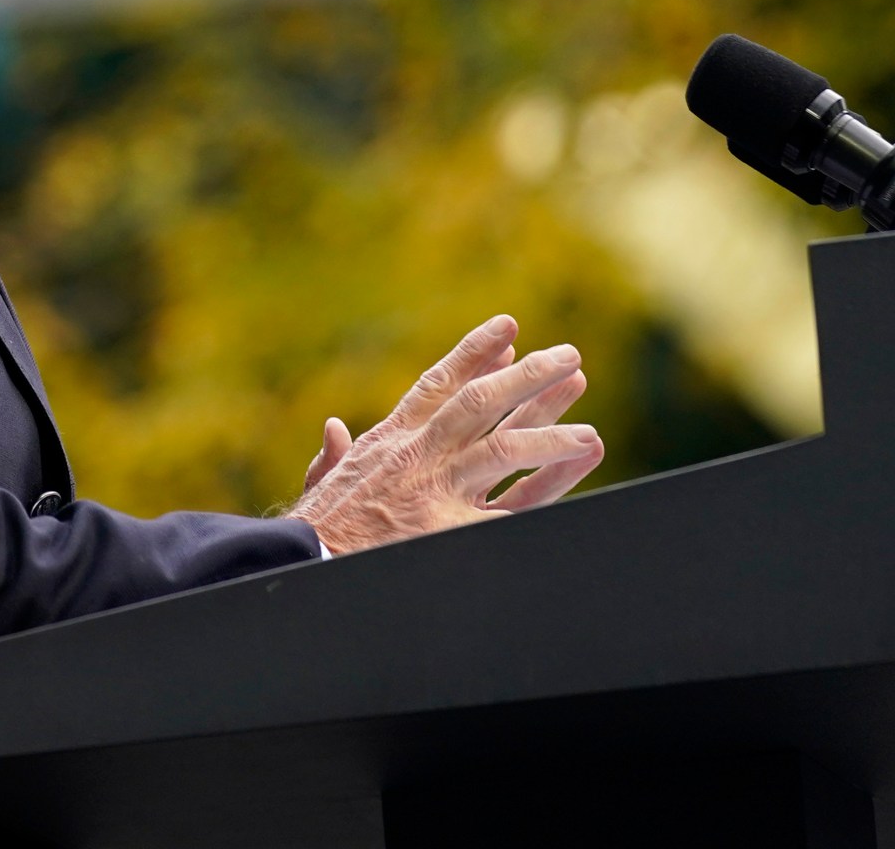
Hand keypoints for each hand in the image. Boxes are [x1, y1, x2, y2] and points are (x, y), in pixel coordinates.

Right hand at [288, 315, 602, 555]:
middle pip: (482, 402)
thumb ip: (331, 458)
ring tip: (590, 425)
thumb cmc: (313, 535)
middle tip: (568, 356)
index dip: (475, 353)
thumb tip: (334, 428)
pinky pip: (512, 508)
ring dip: (551, 428)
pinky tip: (579, 468)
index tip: (508, 328)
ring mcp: (437, 490)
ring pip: (505, 446)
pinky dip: (550, 486)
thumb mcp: (319, 488)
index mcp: (389, 441)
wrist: (304, 567)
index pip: (438, 385)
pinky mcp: (451, 529)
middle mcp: (418, 455)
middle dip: (528, 376)